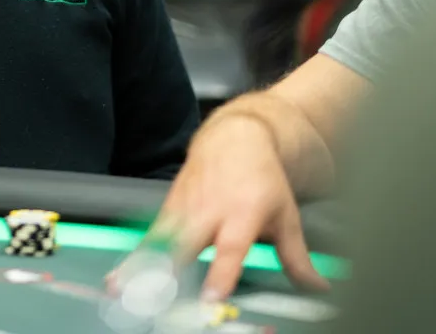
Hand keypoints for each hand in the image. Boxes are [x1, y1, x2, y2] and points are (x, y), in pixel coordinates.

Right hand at [108, 116, 328, 300]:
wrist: (236, 138)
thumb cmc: (262, 179)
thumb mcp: (287, 217)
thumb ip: (298, 258)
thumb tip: (318, 288)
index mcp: (241, 214)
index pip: (230, 248)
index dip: (220, 272)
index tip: (211, 295)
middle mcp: (208, 211)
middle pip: (183, 244)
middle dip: (167, 272)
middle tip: (151, 297)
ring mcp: (184, 208)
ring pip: (158, 241)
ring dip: (138, 268)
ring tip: (118, 291)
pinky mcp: (168, 208)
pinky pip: (149, 237)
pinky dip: (133, 258)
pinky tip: (117, 279)